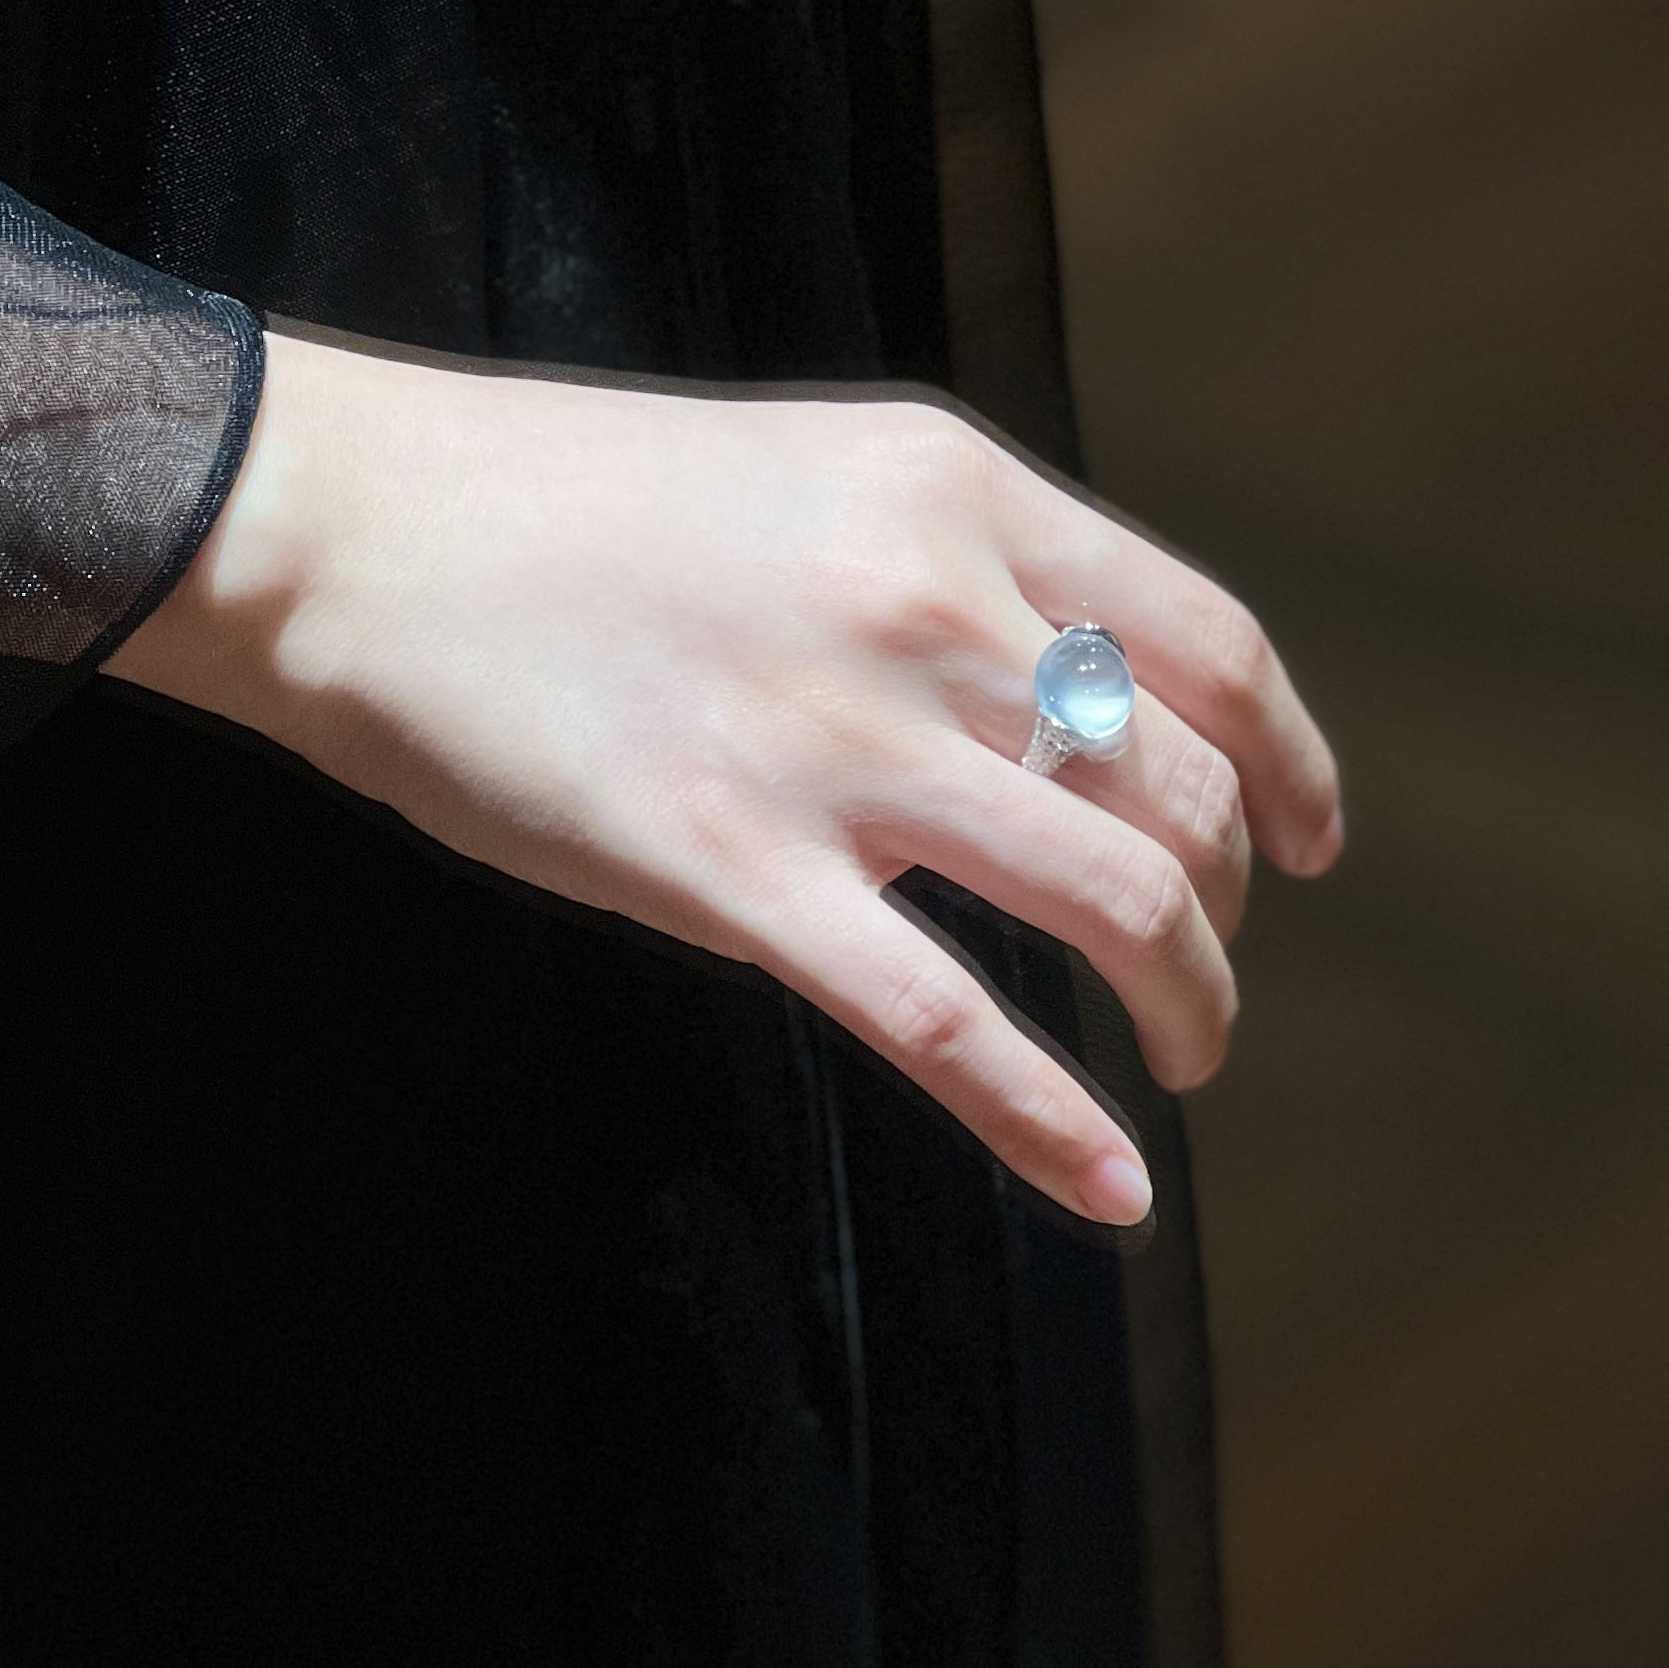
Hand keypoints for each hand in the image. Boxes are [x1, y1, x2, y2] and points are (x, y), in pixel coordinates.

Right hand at [107, 327, 1345, 1226]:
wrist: (354, 529)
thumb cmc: (563, 510)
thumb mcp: (811, 476)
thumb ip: (950, 572)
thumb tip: (1070, 712)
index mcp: (958, 495)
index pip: (1206, 645)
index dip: (1291, 761)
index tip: (1314, 845)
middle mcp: (933, 610)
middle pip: (1179, 793)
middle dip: (1227, 912)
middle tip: (1200, 978)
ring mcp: (840, 748)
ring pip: (1116, 906)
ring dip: (1188, 1009)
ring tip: (1184, 1061)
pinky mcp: (734, 875)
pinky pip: (951, 1025)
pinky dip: (1055, 1124)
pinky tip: (1114, 1191)